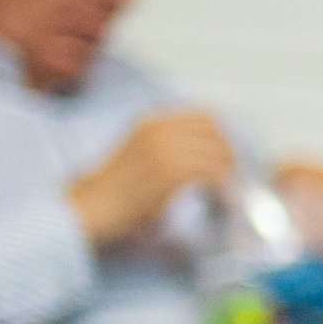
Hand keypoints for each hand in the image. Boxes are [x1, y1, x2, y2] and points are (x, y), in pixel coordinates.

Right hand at [67, 111, 234, 250]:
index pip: (205, 116)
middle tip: (231, 175)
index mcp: (153, 122)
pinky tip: (219, 199)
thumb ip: (171, 144)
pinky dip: (223, 187)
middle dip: (229, 154)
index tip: (225, 155)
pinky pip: (213, 174)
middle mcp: (160, 130)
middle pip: (217, 134)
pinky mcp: (172, 172)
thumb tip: (213, 149)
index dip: (221, 136)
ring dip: (228, 173)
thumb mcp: (141, 152)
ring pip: (219, 154)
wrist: (92, 207)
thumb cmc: (116, 188)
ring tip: (225, 191)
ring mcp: (166, 149)